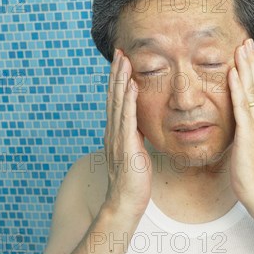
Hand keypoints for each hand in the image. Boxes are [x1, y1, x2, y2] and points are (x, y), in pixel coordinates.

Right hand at [103, 49, 151, 217]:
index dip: (117, 80)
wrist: (125, 202)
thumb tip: (141, 126)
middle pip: (113, 96)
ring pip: (118, 102)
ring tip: (124, 60)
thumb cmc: (133, 181)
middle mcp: (113, 131)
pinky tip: (132, 85)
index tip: (121, 62)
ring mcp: (117, 137)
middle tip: (119, 52)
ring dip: (121, 80)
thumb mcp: (134, 153)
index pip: (116, 101)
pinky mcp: (126, 145)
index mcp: (115, 132)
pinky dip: (129, 100)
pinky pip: (128, 118)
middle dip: (116, 73)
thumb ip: (135, 137)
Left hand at [227, 38, 253, 209]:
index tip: (252, 50)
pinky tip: (232, 74)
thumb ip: (249, 131)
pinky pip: (242, 108)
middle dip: (252, 61)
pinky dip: (237, 89)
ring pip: (252, 91)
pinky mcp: (248, 135)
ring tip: (241, 47)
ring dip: (245, 68)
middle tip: (247, 39)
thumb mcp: (252, 147)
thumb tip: (243, 124)